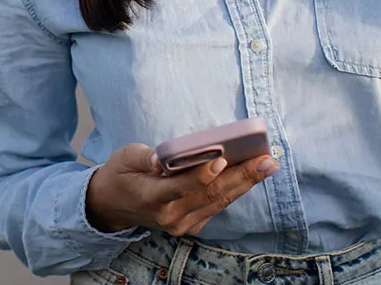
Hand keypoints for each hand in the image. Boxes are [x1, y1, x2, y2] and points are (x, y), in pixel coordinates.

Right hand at [85, 143, 278, 236]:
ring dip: (246, 183)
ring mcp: (182, 224)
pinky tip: (251, 174)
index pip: (180, 187)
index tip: (222, 159)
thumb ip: (145, 157)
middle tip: (266, 160)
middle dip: (242, 176)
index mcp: (151, 197)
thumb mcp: (125, 158)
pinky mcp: (192, 224)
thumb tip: (161, 157)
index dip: (202, 174)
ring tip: (267, 165)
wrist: (113, 205)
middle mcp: (170, 216)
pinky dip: (235, 189)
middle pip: (210, 195)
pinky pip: (217, 206)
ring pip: (219, 202)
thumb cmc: (121, 174)